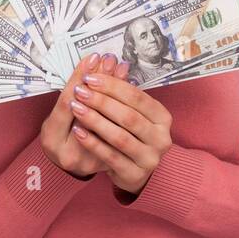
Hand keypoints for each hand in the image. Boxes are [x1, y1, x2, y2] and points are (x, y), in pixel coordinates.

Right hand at [40, 52, 131, 178]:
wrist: (70, 164)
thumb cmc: (60, 135)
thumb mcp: (57, 114)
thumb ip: (70, 92)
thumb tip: (91, 63)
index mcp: (52, 139)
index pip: (66, 105)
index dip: (79, 79)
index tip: (92, 57)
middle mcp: (71, 154)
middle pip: (89, 112)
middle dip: (102, 82)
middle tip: (109, 60)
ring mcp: (92, 161)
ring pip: (108, 122)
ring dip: (116, 91)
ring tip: (121, 67)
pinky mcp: (109, 161)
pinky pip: (120, 131)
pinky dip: (125, 106)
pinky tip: (130, 87)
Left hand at [68, 70, 173, 195]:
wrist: (134, 170)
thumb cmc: (130, 134)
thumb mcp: (131, 112)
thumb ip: (119, 93)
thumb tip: (105, 62)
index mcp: (162, 117)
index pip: (137, 97)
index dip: (112, 86)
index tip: (89, 77)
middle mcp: (161, 138)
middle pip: (128, 116)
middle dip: (101, 102)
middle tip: (80, 91)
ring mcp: (150, 158)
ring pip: (119, 137)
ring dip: (95, 120)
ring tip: (76, 108)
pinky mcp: (134, 174)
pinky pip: (110, 156)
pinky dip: (92, 143)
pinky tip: (78, 131)